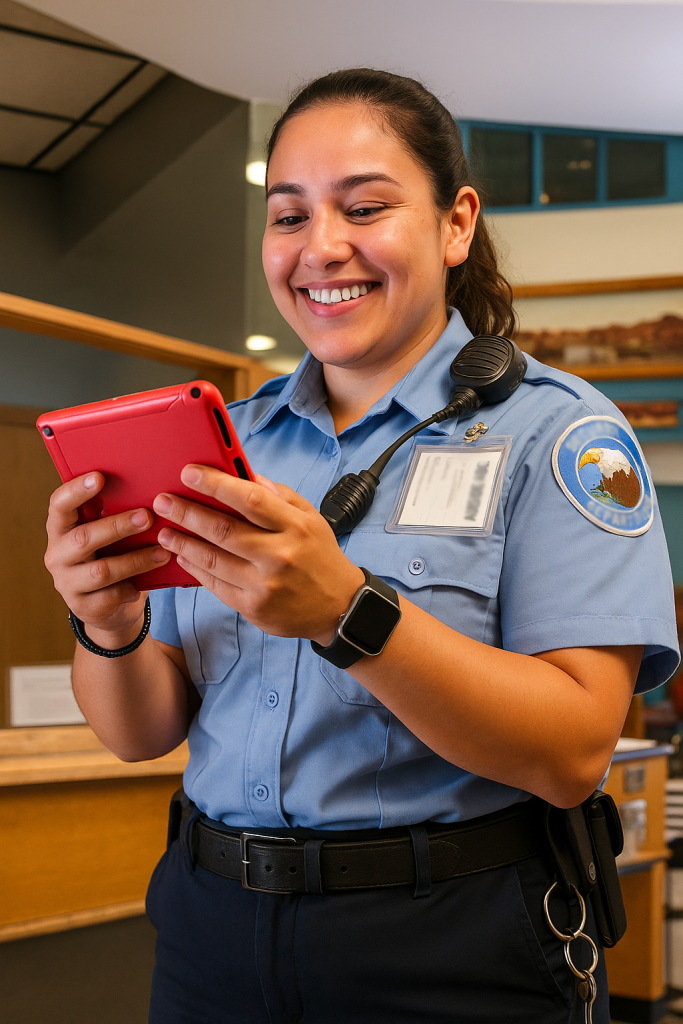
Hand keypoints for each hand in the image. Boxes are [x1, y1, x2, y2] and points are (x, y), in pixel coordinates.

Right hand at [44, 472, 170, 645]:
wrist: (107, 606)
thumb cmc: (111, 556)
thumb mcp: (109, 535)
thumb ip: (116, 515)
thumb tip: (150, 489)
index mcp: (60, 529)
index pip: (59, 505)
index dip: (76, 490)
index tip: (99, 476)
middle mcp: (57, 554)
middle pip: (84, 537)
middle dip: (118, 526)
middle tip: (148, 516)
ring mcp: (67, 582)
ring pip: (102, 570)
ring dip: (136, 560)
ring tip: (163, 552)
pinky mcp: (83, 606)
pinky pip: (110, 596)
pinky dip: (132, 588)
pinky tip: (148, 583)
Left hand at [154, 465, 363, 643]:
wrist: (339, 607)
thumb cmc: (320, 557)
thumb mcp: (310, 518)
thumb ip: (278, 496)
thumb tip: (244, 475)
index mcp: (295, 526)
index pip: (250, 499)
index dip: (216, 484)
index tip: (189, 473)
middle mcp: (279, 554)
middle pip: (223, 530)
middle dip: (187, 513)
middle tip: (163, 501)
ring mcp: (265, 584)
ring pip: (213, 559)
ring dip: (183, 543)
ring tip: (164, 531)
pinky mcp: (254, 607)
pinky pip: (216, 585)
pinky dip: (195, 569)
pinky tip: (183, 557)